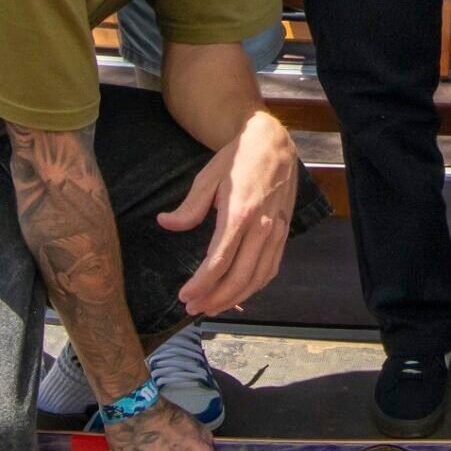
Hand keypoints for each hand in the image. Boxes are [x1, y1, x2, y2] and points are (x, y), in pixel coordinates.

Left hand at [162, 114, 299, 315]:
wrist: (273, 142)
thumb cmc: (238, 158)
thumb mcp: (207, 178)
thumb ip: (189, 208)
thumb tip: (166, 223)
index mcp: (239, 213)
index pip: (218, 261)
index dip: (201, 284)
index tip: (184, 296)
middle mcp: (261, 226)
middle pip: (239, 276)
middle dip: (215, 298)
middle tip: (194, 308)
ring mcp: (276, 230)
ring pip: (258, 277)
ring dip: (235, 298)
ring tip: (213, 307)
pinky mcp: (284, 231)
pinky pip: (272, 267)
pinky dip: (256, 285)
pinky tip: (239, 292)